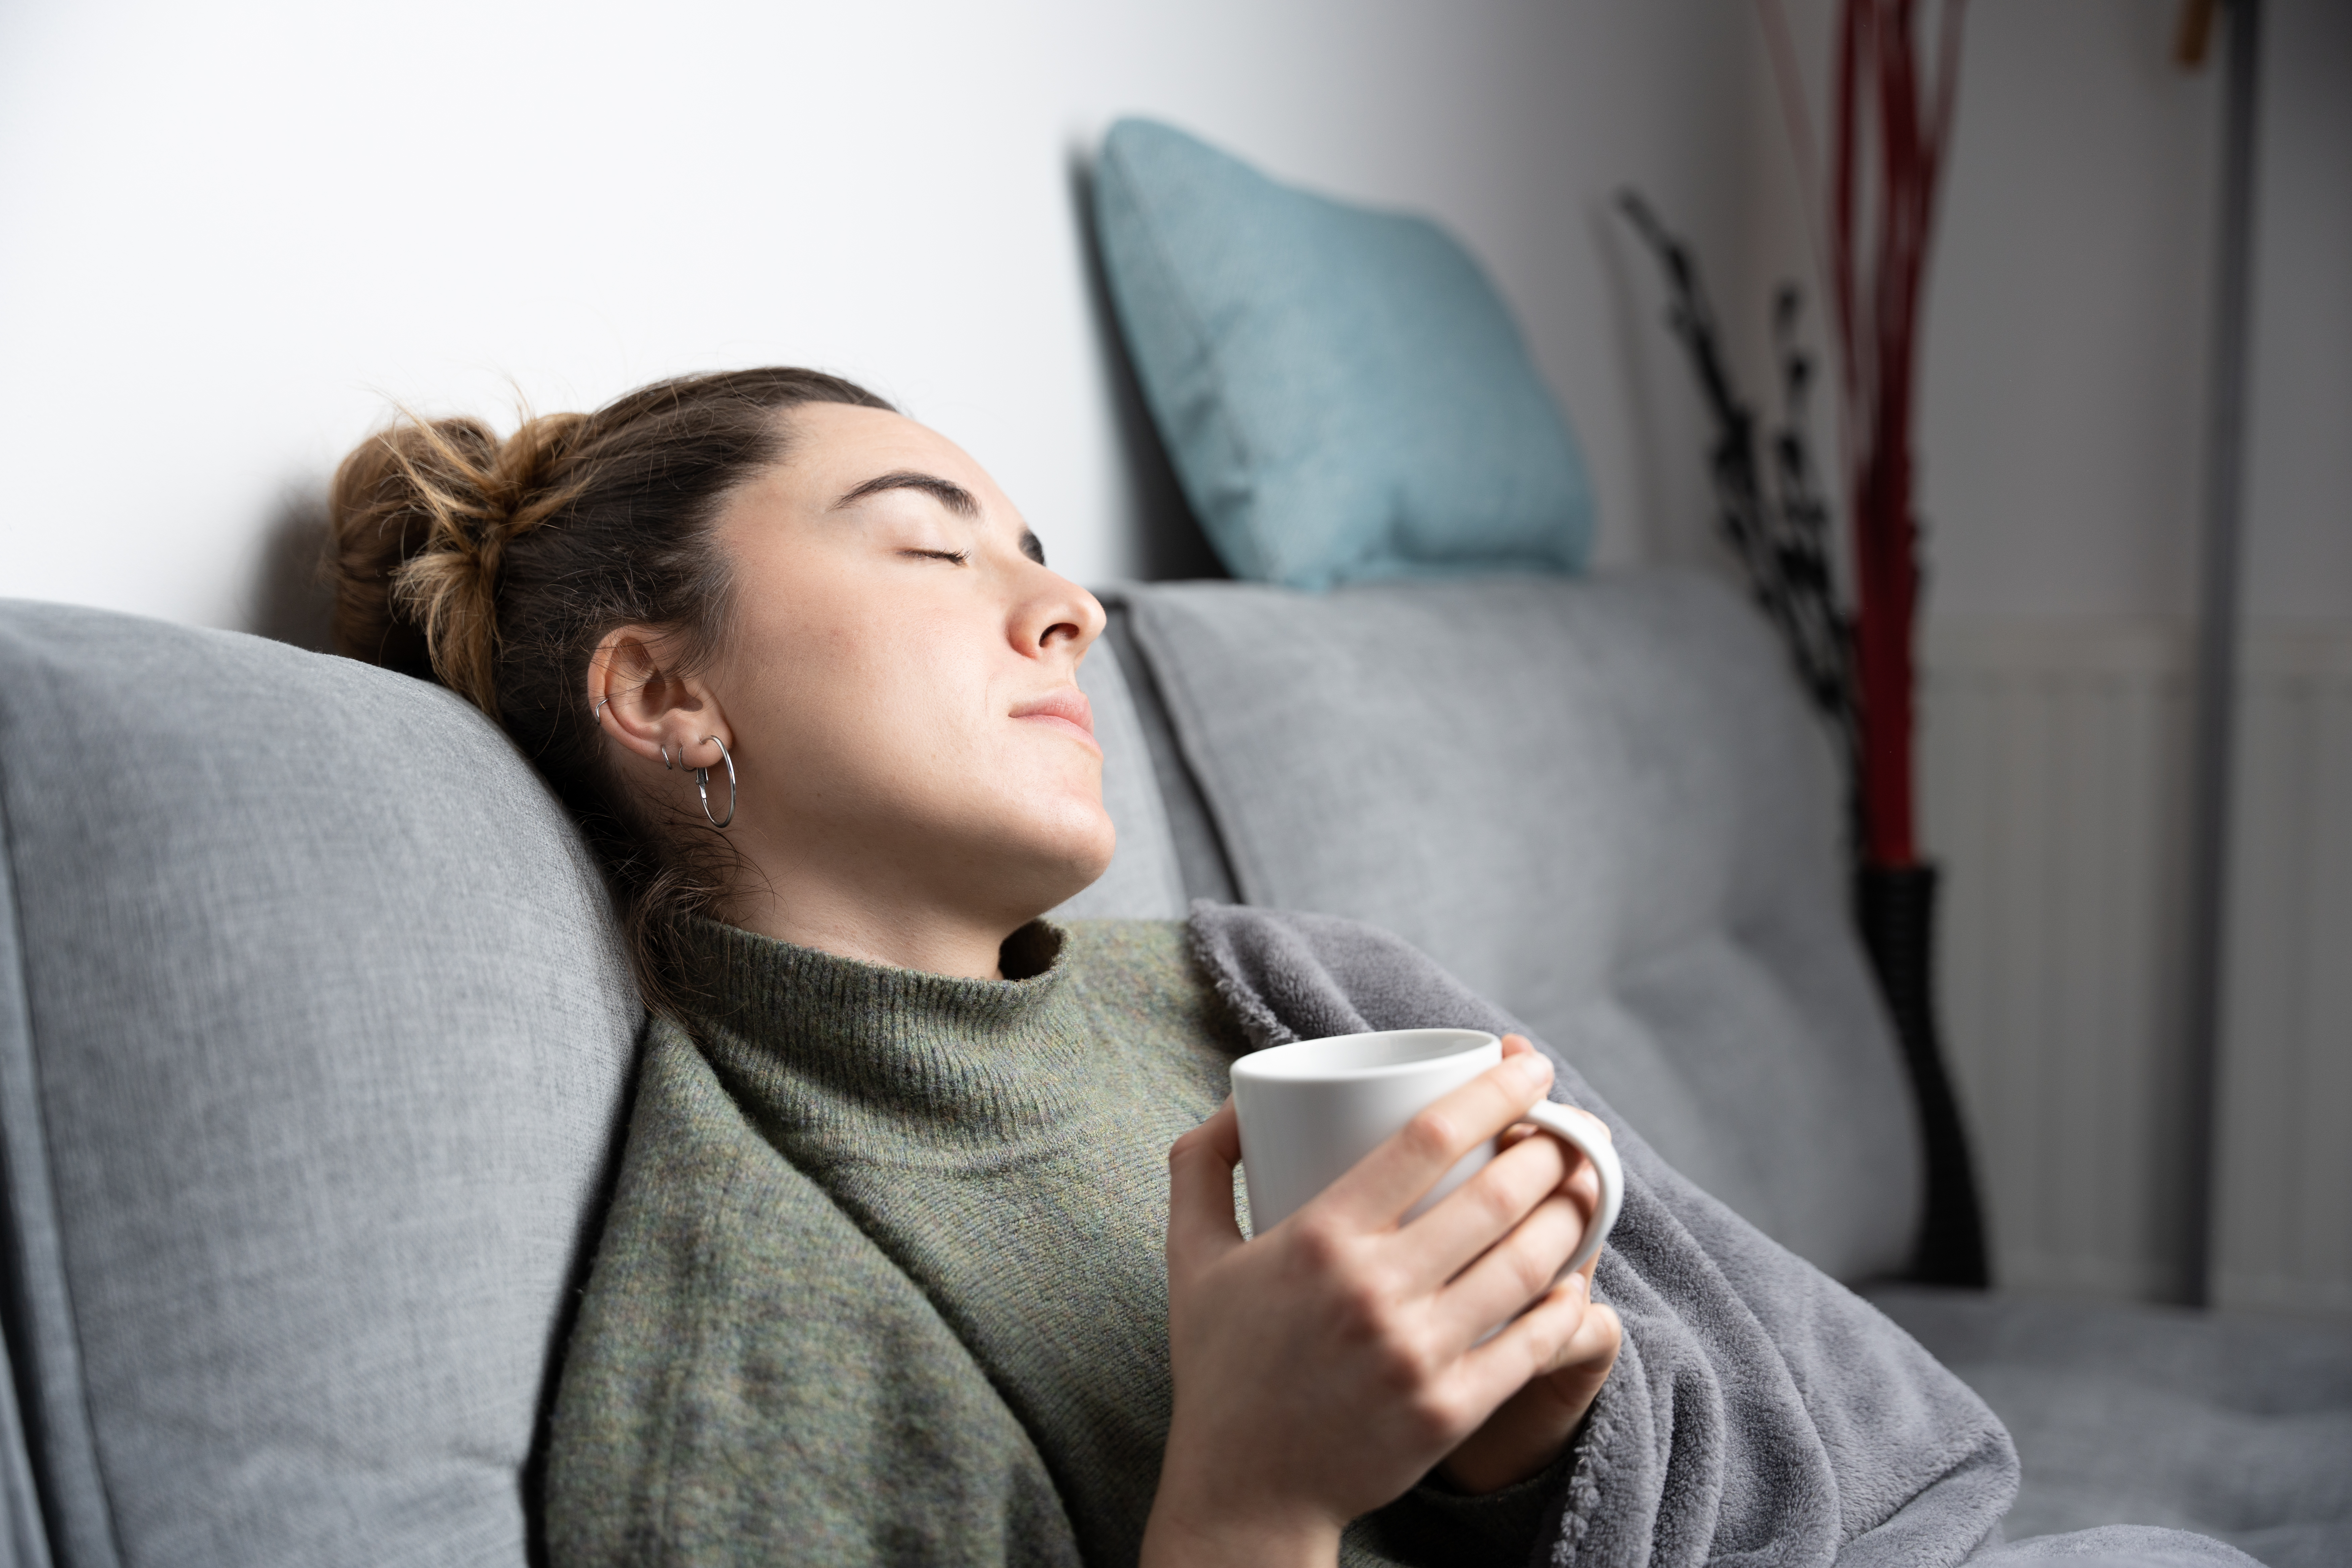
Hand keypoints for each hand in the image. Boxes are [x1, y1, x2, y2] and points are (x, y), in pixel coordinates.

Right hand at [1140, 1040, 1611, 1567]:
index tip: (1529, 1065)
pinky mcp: (1450, 1412)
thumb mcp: (1191, 1256)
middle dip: (1551, 1147)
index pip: (1429, 1138)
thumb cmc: (1221, 1366)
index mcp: (1318, 1239)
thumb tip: (1236, 1102)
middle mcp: (1374, 1292)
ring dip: (1572, 1212)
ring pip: (1529, 1263)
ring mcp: (1417, 1355)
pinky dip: (1569, 1302)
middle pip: (1496, 1195)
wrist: (1243, 1492)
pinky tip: (1579, 1274)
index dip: (1494, 1091)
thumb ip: (1202, 1167)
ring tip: (1585, 1185)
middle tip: (1569, 1127)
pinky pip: (1535, 1343)